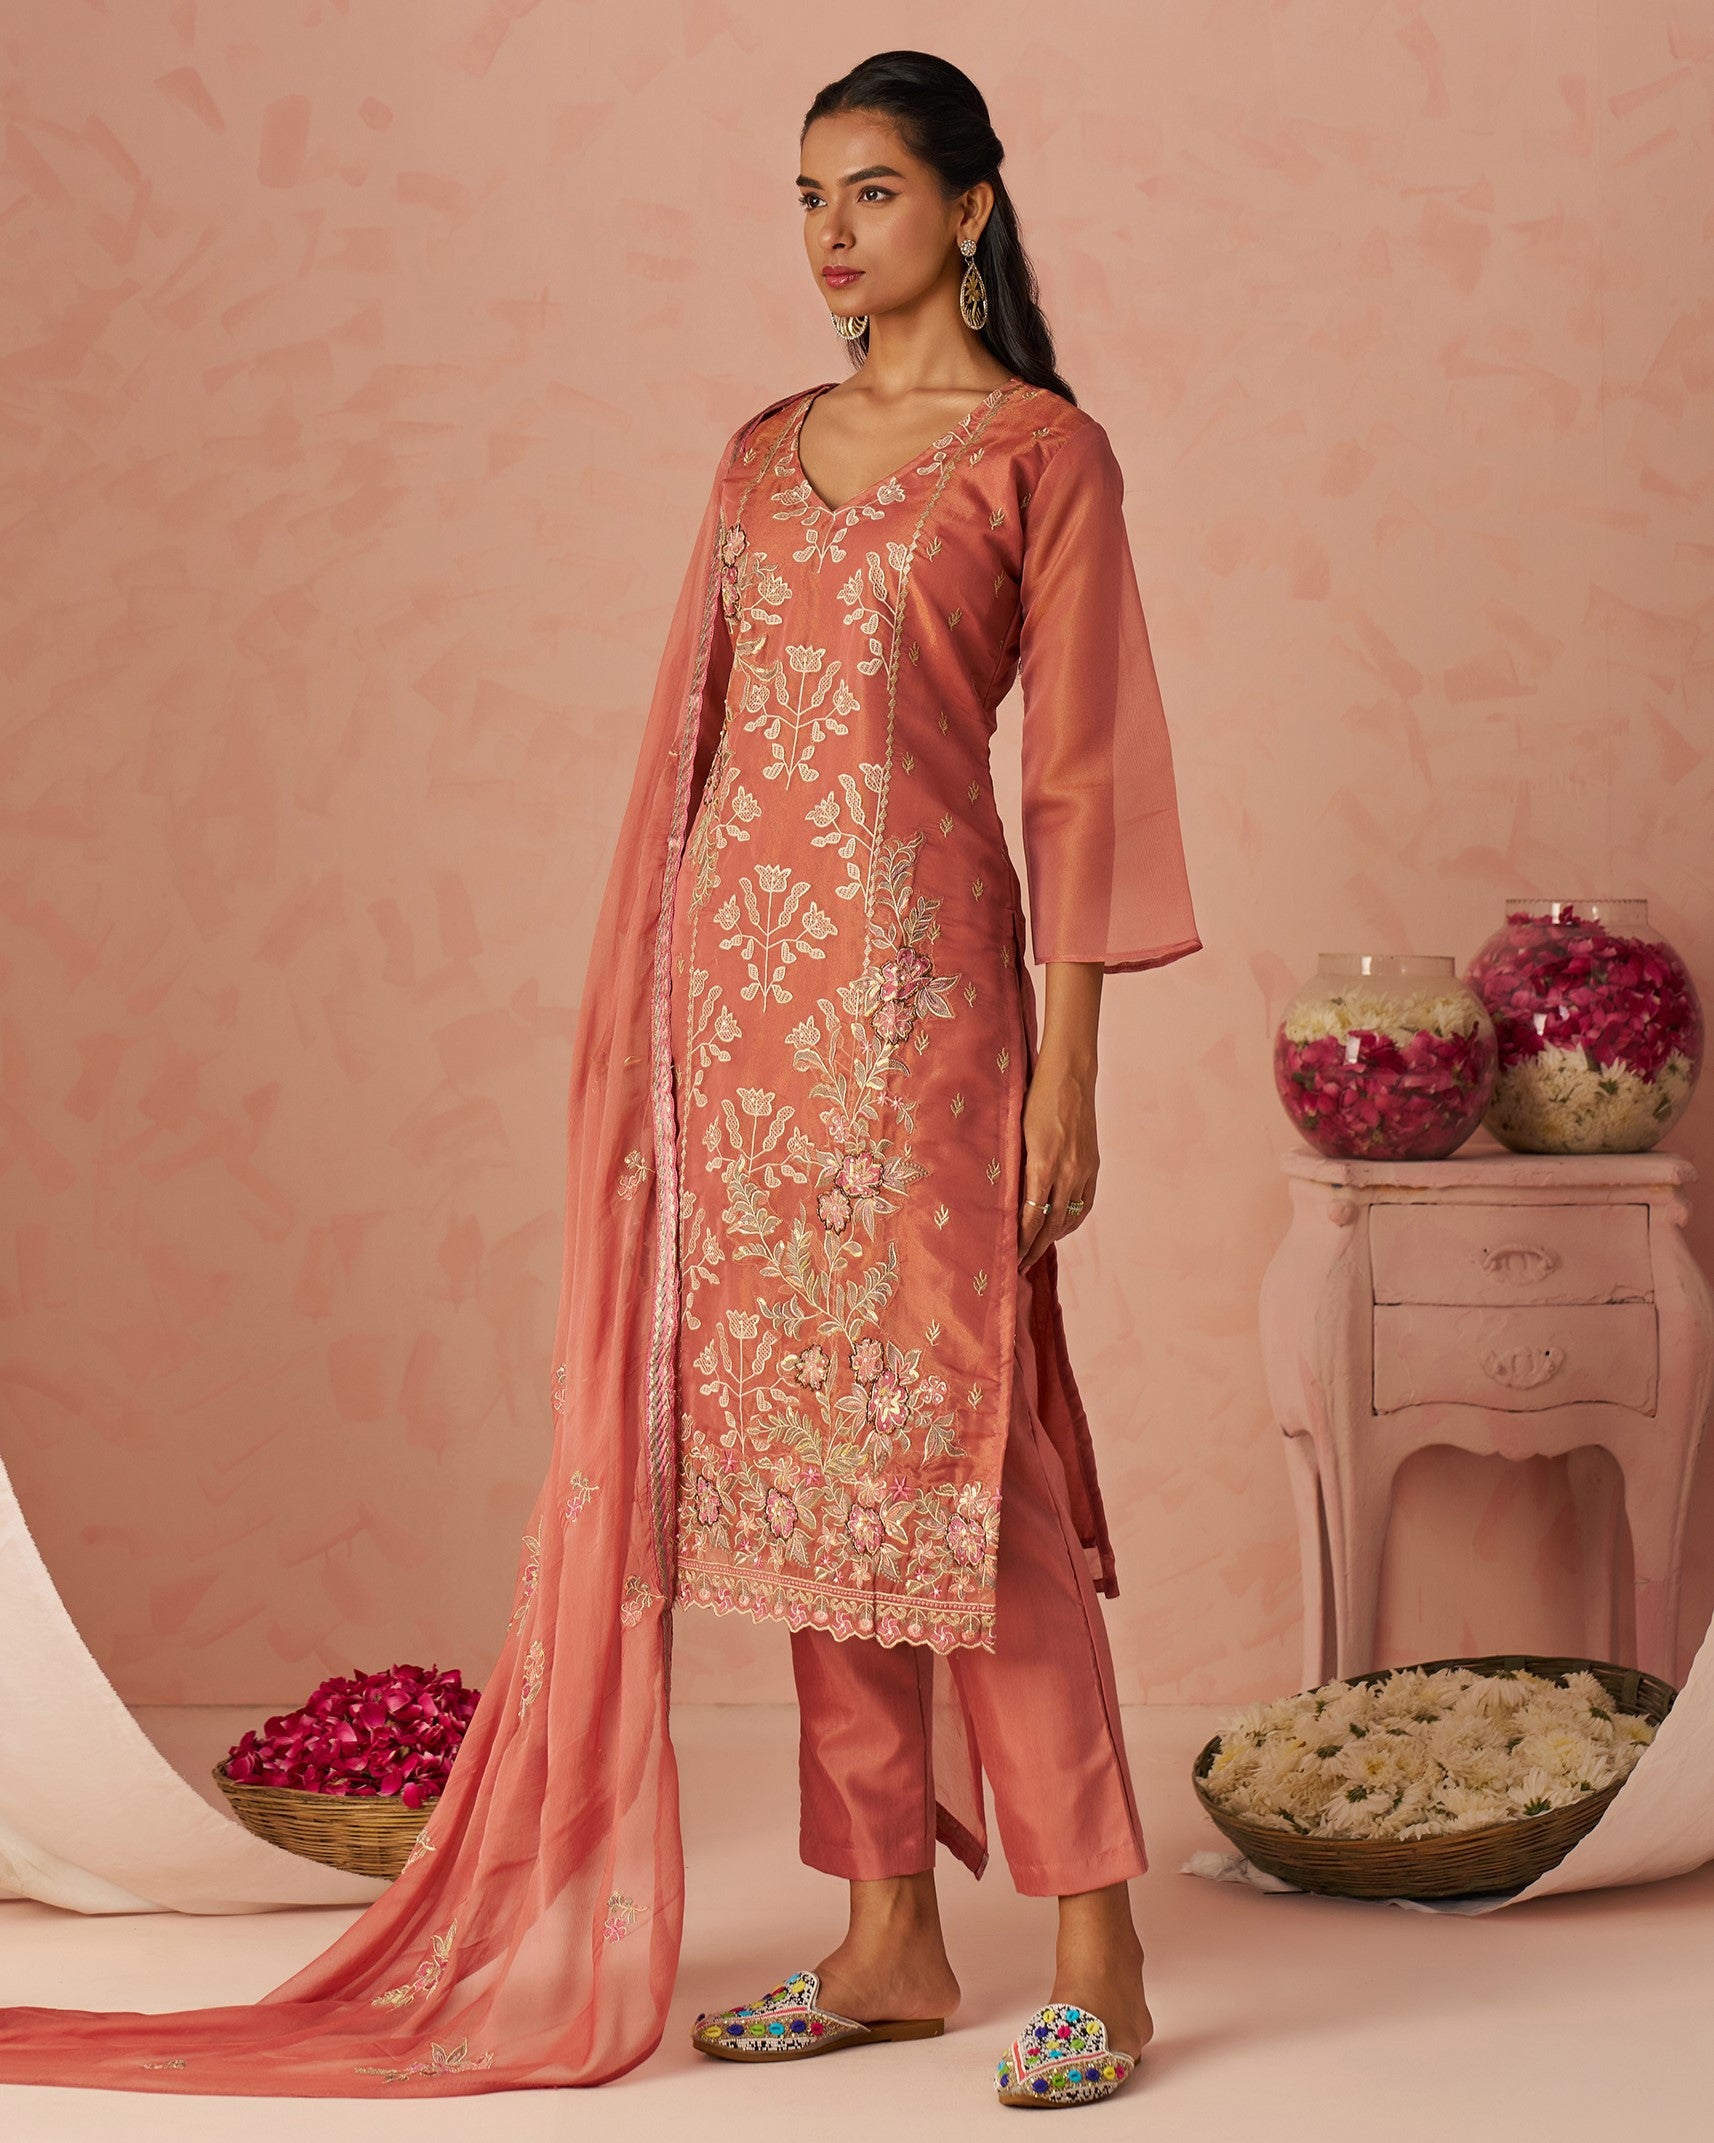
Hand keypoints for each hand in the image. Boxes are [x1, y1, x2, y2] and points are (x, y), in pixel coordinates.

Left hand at [1017, 1050, 1097, 1272]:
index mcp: (1042, 1166)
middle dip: (1034, 1248)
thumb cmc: (1035, 1100)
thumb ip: (1017, 1168)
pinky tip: (1061, 1227)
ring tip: (1038, 1250)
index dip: (1021, 1242)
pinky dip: (1072, 1220)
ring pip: (1069, 1217)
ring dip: (1053, 1238)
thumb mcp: (1018, 1134)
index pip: (1031, 1218)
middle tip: (1021, 1265)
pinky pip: (1084, 1203)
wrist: (1069, 1077)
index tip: (1010, 1257)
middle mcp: (1066, 1173)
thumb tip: (1007, 1198)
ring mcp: (1083, 1170)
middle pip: (1050, 1225)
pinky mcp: (1092, 1165)